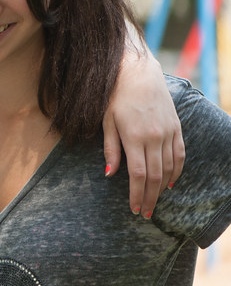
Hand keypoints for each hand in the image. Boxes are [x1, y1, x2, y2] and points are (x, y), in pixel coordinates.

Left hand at [102, 53, 184, 217]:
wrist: (137, 73)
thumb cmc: (115, 97)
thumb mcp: (106, 122)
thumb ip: (110, 148)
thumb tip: (110, 173)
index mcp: (134, 137)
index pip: (138, 174)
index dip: (137, 194)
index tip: (134, 209)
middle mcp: (154, 136)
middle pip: (155, 176)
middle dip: (149, 197)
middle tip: (144, 213)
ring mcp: (168, 132)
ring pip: (169, 168)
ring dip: (161, 188)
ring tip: (154, 201)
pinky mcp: (176, 127)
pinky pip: (179, 154)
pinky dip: (176, 171)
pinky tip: (169, 182)